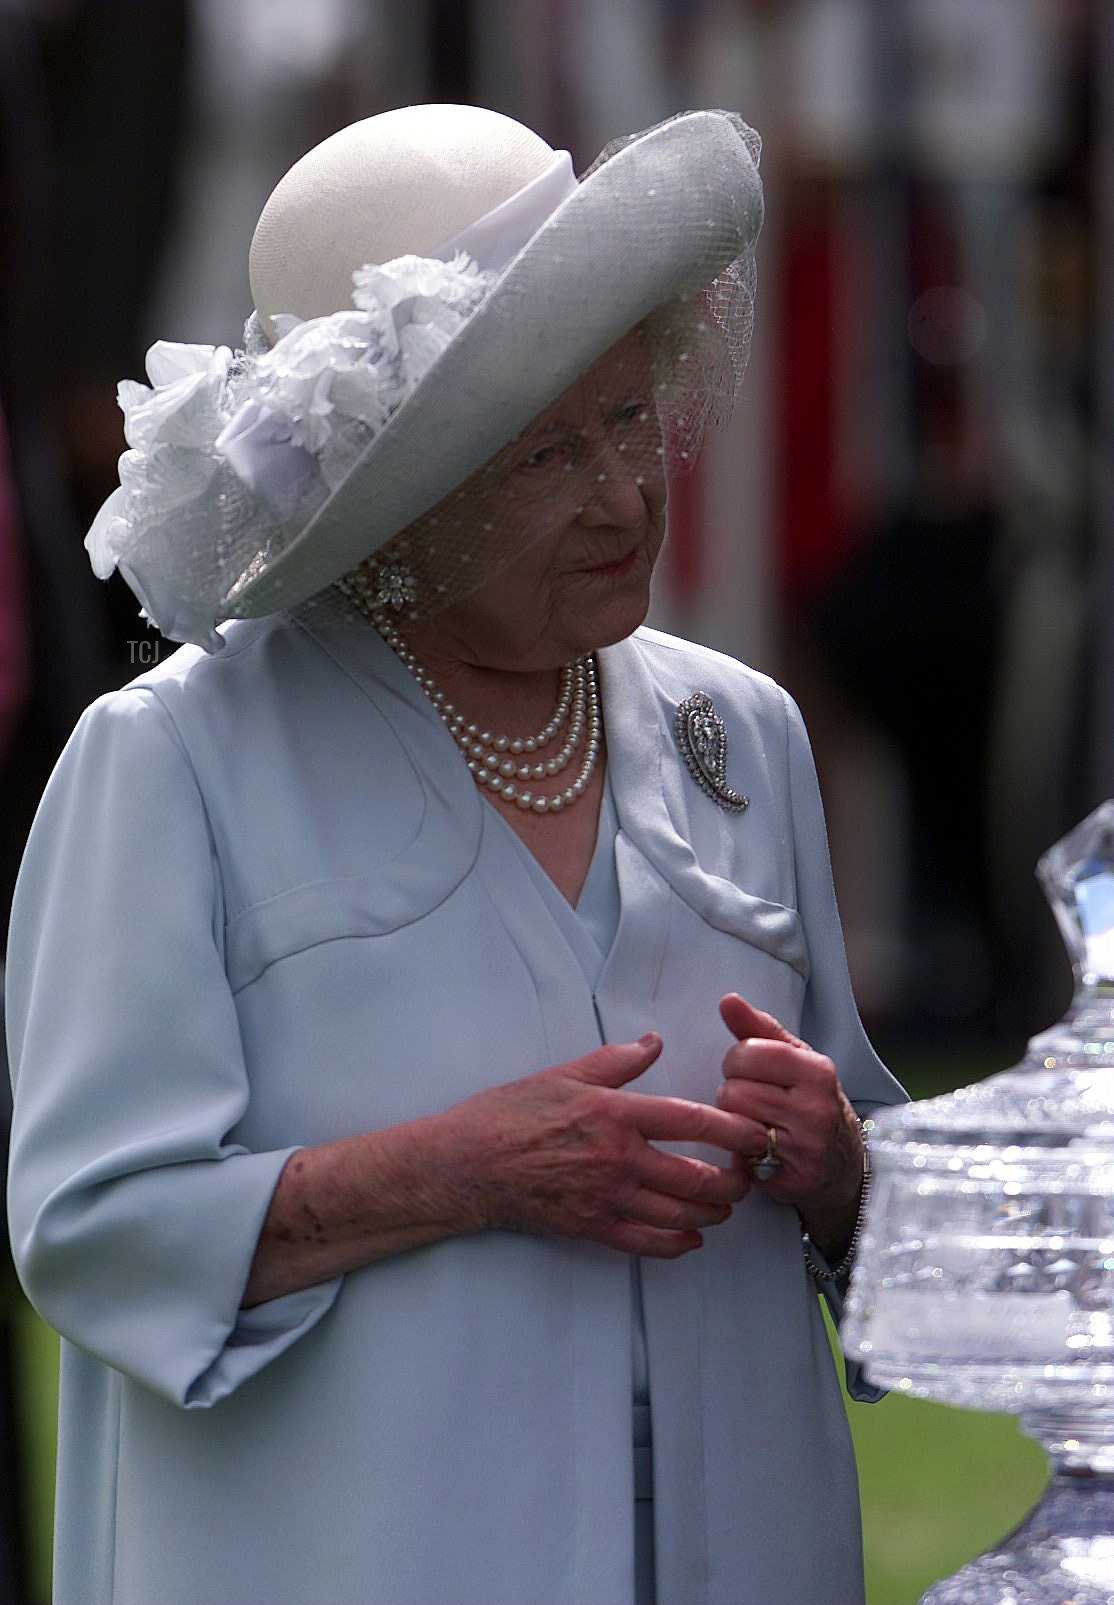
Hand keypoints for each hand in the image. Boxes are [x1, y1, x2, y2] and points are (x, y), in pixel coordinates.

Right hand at [441, 1034, 754, 1257]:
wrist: (467, 1164)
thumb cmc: (510, 1113)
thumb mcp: (564, 1074)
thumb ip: (616, 1061)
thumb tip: (654, 1042)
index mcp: (615, 1114)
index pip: (691, 1122)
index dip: (733, 1130)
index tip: (756, 1133)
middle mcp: (617, 1159)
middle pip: (696, 1178)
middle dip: (732, 1181)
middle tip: (746, 1174)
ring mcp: (605, 1198)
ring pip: (678, 1215)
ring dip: (712, 1213)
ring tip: (724, 1204)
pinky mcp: (591, 1227)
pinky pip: (646, 1244)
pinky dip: (676, 1244)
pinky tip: (691, 1238)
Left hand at [715, 995, 863, 1218]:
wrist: (844, 1165)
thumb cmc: (812, 1103)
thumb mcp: (796, 1060)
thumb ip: (759, 1029)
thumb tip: (728, 1000)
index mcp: (817, 1072)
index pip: (748, 1053)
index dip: (736, 1061)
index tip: (748, 1070)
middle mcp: (815, 1110)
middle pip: (733, 1092)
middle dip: (733, 1094)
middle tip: (753, 1101)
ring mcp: (804, 1149)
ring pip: (732, 1124)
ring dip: (733, 1122)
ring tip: (753, 1122)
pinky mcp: (789, 1182)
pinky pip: (739, 1160)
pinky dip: (740, 1154)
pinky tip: (758, 1150)